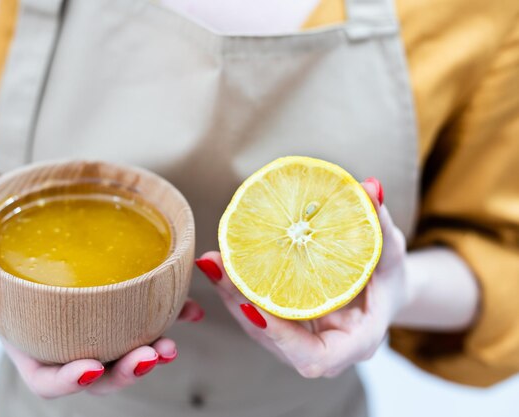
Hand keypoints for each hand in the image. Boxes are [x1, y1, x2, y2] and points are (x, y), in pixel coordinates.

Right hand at [0, 194, 203, 398]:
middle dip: (127, 371)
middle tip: (152, 356)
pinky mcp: (116, 301)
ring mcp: (93, 323)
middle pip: (99, 371)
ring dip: (154, 350)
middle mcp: (65, 340)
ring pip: (126, 350)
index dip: (70, 380)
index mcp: (29, 343)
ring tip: (174, 341)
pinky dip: (172, 314)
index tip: (93, 366)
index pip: (47, 378)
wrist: (11, 231)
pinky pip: (146, 314)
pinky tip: (192, 308)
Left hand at [196, 178, 407, 377]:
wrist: (382, 293)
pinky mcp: (286, 329)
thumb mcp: (392, 252)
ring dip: (231, 297)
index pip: (315, 358)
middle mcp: (324, 350)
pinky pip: (257, 316)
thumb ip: (380, 224)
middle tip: (216, 267)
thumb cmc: (390, 277)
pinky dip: (237, 292)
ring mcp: (301, 342)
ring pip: (258, 330)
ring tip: (212, 262)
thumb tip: (370, 186)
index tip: (254, 307)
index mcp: (355, 343)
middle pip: (274, 341)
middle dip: (240, 306)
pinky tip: (221, 264)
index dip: (282, 337)